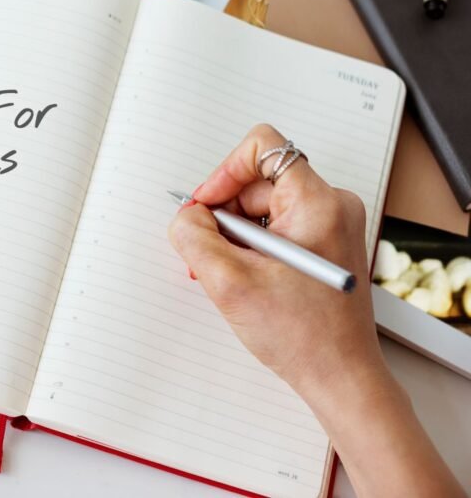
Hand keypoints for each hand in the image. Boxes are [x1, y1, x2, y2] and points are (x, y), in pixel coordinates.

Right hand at [168, 124, 463, 497]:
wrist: (340, 377)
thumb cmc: (303, 335)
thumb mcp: (229, 281)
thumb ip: (194, 237)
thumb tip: (185, 216)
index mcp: (318, 202)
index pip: (263, 147)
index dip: (224, 172)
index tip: (206, 206)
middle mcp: (331, 205)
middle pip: (258, 181)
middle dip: (224, 214)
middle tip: (209, 252)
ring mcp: (331, 226)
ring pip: (263, 207)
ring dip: (234, 235)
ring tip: (227, 273)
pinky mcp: (324, 245)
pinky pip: (275, 227)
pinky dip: (251, 247)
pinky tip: (243, 278)